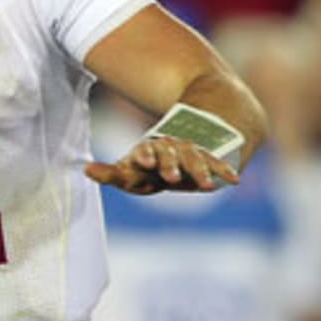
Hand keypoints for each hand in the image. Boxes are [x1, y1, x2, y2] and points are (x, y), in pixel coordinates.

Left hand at [85, 135, 239, 194]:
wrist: (190, 135)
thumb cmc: (152, 165)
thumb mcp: (132, 170)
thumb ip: (112, 174)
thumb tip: (86, 169)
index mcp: (149, 148)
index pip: (145, 149)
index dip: (144, 155)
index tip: (144, 161)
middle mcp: (171, 147)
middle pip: (170, 154)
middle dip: (170, 164)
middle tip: (172, 177)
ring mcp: (192, 151)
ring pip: (195, 158)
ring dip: (200, 171)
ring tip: (206, 186)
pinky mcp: (210, 157)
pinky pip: (217, 164)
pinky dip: (224, 171)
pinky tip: (234, 180)